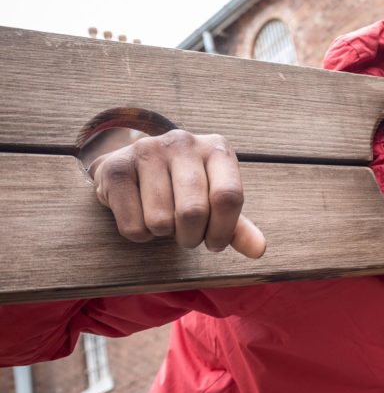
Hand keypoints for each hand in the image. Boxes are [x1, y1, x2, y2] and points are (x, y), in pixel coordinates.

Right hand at [89, 130, 265, 257]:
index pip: (228, 197)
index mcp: (217, 148)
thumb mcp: (215, 200)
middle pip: (193, 211)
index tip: (214, 243)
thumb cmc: (184, 188)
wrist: (133, 167)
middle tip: (186, 236)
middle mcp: (183, 143)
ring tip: (163, 219)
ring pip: (160, 221)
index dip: (223, 230)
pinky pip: (133, 225)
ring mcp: (147, 151)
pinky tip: (141, 215)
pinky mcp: (116, 168)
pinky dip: (140, 234)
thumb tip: (259, 250)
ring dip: (163, 234)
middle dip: (191, 237)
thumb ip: (238, 226)